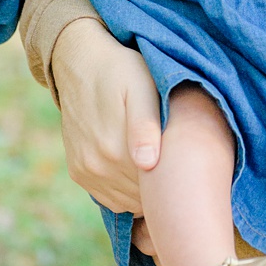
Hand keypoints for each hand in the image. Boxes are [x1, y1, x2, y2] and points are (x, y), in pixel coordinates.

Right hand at [50, 19, 160, 212]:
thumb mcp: (140, 88)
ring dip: (142, 192)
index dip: (176, 182)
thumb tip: (147, 164)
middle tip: (175, 165)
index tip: (187, 166)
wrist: (80, 63)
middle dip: (161, 189)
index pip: (158, 190)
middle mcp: (97, 166)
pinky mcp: (78, 172)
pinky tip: (135, 169)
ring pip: (127, 203)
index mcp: (117, 149)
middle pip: (143, 199)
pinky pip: (108, 198)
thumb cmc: (121, 71)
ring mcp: (86, 171)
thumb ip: (146, 126)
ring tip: (156, 164)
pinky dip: (123, 190)